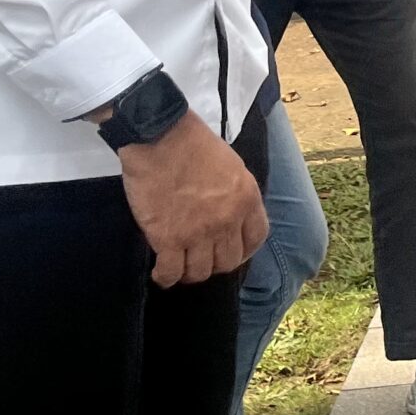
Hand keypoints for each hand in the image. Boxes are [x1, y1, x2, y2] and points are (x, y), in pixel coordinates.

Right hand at [118, 112, 268, 286]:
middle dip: (215, 264)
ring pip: (200, 272)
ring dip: (190, 273)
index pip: (255, 239)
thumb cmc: (194, 144)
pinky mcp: (168, 239)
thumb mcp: (232, 166)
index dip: (243, 250)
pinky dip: (165, 277)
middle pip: (228, 262)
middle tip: (201, 258)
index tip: (231, 251)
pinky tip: (161, 272)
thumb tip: (231, 215)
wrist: (160, 137)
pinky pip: (171, 273)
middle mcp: (227, 220)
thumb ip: (235, 194)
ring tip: (180, 265)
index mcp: (247, 199)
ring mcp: (198, 233)